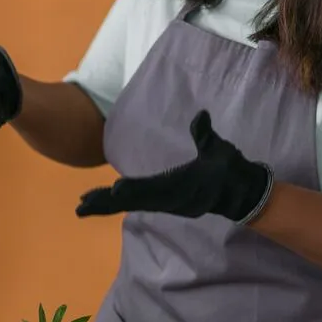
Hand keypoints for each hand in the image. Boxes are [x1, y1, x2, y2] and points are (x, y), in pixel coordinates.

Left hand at [75, 110, 273, 223]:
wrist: (241, 192)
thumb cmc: (230, 170)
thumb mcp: (219, 150)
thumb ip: (206, 135)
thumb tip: (201, 115)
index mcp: (181, 187)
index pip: (154, 189)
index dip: (135, 189)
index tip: (116, 190)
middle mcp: (169, 200)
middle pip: (134, 202)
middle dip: (107, 202)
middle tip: (80, 205)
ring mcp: (166, 204)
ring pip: (131, 205)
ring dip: (106, 205)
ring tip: (81, 206)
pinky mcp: (165, 204)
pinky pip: (137, 204)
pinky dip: (118, 204)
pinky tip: (103, 202)